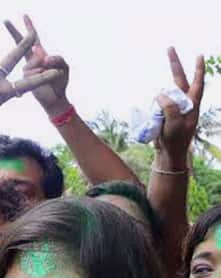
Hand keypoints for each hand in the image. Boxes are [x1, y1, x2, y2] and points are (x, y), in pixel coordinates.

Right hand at [154, 47, 204, 162]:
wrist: (168, 154)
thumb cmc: (176, 140)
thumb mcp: (175, 124)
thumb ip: (169, 107)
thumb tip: (160, 94)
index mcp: (192, 105)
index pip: (197, 83)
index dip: (198, 69)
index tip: (199, 54)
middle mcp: (183, 103)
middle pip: (179, 80)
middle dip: (174, 65)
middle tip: (169, 48)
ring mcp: (173, 107)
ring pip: (165, 95)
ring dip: (159, 103)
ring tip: (161, 123)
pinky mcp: (163, 113)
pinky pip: (156, 105)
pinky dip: (153, 109)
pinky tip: (155, 123)